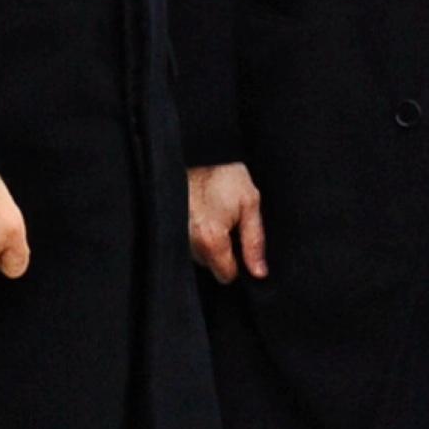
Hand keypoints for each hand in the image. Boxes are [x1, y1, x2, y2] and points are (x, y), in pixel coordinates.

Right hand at [187, 162, 266, 284]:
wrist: (197, 153)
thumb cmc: (224, 176)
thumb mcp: (250, 205)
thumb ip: (255, 242)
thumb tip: (259, 272)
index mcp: (211, 240)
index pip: (227, 275)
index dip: (239, 263)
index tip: (242, 242)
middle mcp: (189, 243)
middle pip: (212, 266)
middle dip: (225, 252)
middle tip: (230, 224)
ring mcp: (176, 237)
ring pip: (199, 256)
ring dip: (210, 243)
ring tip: (216, 216)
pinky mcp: (169, 228)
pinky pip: (188, 244)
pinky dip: (198, 235)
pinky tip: (204, 216)